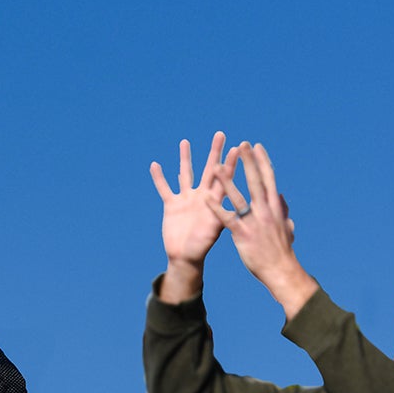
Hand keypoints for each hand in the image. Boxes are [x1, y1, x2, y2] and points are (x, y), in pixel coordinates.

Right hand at [149, 132, 240, 298]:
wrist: (185, 258)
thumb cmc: (202, 247)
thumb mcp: (215, 230)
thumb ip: (221, 215)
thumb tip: (231, 204)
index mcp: (214, 201)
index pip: (224, 178)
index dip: (230, 163)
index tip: (238, 148)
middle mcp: (201, 196)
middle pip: (209, 169)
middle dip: (214, 152)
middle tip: (220, 134)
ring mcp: (186, 199)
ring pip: (185, 174)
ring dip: (185, 158)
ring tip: (185, 142)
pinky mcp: (171, 205)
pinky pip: (164, 189)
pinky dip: (159, 178)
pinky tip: (155, 165)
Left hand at [207, 141, 314, 315]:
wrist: (281, 270)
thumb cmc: (282, 252)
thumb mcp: (286, 227)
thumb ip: (283, 211)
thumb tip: (282, 199)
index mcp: (275, 207)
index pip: (269, 178)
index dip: (262, 161)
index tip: (257, 147)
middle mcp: (265, 210)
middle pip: (255, 180)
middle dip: (248, 161)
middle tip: (242, 143)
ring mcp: (254, 221)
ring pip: (238, 196)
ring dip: (226, 180)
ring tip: (215, 165)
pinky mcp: (243, 234)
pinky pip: (226, 218)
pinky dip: (215, 208)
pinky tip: (205, 198)